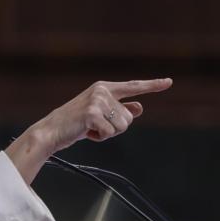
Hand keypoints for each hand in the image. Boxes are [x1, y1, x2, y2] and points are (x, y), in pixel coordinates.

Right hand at [6, 78, 172, 183]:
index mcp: (104, 87)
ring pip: (122, 126)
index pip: (133, 86)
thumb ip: (119, 110)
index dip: (153, 85)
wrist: (50, 131)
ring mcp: (97, 101)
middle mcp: (102, 91)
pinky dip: (99, 138)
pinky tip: (85, 133)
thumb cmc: (74, 123)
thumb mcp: (99, 115)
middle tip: (94, 126)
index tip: (169, 82)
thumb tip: (139, 108)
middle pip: (128, 117)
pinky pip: (110, 133)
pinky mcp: (92, 114)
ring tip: (89, 129)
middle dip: (115, 128)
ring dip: (107, 133)